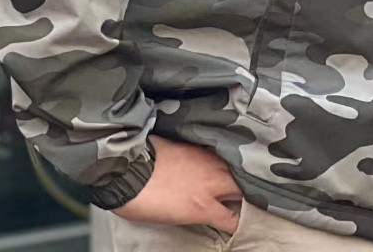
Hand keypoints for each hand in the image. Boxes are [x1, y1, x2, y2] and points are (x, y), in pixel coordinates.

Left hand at [116, 138, 242, 231]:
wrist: (128, 169)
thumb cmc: (142, 199)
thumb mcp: (172, 217)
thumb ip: (196, 214)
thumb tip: (205, 213)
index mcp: (203, 207)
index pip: (232, 220)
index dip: (238, 224)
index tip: (238, 224)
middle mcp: (211, 184)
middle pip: (241, 190)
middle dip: (244, 197)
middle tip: (239, 202)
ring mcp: (207, 163)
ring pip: (234, 170)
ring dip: (235, 178)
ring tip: (230, 182)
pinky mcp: (199, 148)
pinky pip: (220, 156)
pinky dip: (222, 163)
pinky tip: (215, 166)